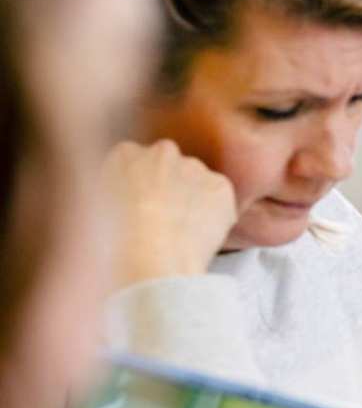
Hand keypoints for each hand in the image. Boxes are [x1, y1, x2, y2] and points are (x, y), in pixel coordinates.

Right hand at [101, 140, 234, 287]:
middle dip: (167, 188)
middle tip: (162, 221)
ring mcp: (194, 167)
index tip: (138, 207)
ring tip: (180, 234)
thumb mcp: (94, 209)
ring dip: (192, 200)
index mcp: (124, 154)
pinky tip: (199, 235)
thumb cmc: (115, 240)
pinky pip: (219, 199)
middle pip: (168, 166)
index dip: (137, 187)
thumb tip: (121, 202)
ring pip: (197, 182)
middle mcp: (161, 152)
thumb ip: (111, 193)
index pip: (133, 161)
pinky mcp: (220, 186)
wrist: (151, 254)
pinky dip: (215, 214)